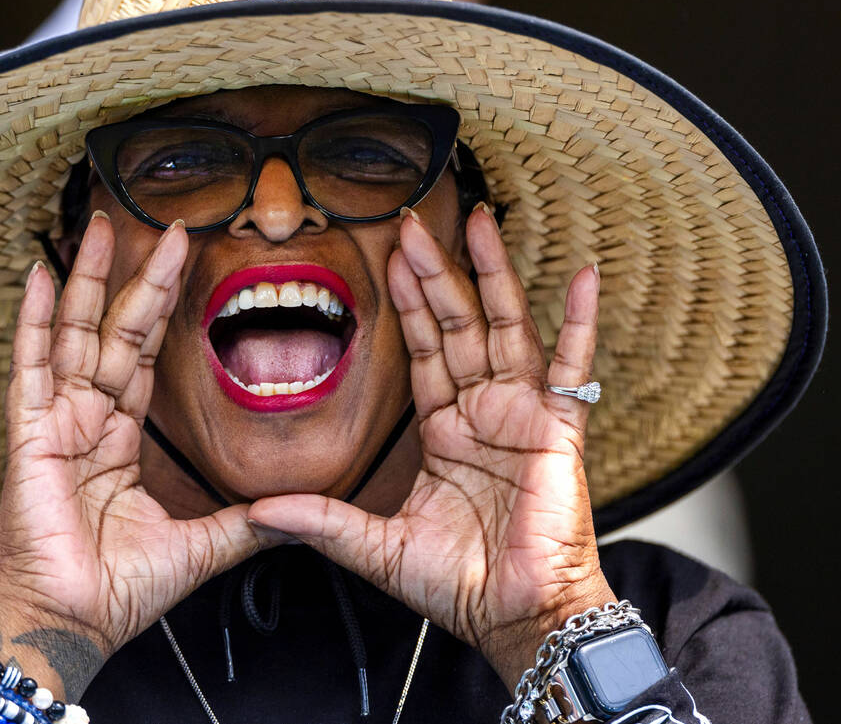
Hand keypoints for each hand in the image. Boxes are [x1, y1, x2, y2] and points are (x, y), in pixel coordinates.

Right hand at [0, 214, 268, 702]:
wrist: (73, 626)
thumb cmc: (120, 590)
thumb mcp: (200, 545)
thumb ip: (243, 522)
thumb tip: (294, 512)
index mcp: (118, 438)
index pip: (145, 356)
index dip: (164, 308)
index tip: (185, 261)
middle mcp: (86, 420)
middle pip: (115, 331)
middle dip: (139, 277)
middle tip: (163, 225)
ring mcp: (55, 422)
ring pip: (75, 334)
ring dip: (88, 280)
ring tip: (101, 227)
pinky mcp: (30, 435)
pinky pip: (30, 366)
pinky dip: (31, 320)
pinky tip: (37, 273)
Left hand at [248, 205, 613, 689]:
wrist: (516, 618)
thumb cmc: (459, 585)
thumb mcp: (377, 547)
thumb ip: (323, 521)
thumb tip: (259, 511)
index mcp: (446, 429)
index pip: (423, 349)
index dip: (406, 304)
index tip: (390, 258)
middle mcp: (484, 410)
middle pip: (457, 324)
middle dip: (435, 273)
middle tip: (412, 223)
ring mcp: (523, 414)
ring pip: (504, 327)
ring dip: (491, 274)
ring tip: (478, 223)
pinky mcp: (559, 430)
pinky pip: (571, 367)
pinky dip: (578, 322)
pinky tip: (582, 276)